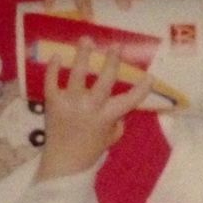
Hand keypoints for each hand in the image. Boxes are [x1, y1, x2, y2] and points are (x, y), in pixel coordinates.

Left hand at [36, 39, 151, 180]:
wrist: (63, 163)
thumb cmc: (90, 150)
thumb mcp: (111, 137)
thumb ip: (116, 119)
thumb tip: (117, 105)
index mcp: (107, 117)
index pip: (129, 101)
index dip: (141, 89)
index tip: (150, 76)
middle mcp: (90, 108)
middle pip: (104, 82)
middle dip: (111, 62)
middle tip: (116, 45)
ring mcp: (70, 104)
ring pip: (77, 76)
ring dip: (82, 56)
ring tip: (86, 39)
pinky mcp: (52, 103)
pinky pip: (51, 82)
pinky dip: (53, 69)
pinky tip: (57, 56)